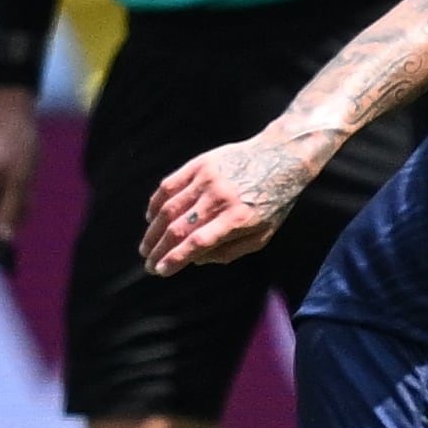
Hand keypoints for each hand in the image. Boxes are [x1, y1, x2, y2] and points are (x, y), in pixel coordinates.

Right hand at [0, 91, 42, 259]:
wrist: (9, 111)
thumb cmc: (18, 143)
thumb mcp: (23, 178)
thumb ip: (12, 209)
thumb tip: (5, 239)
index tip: (7, 260)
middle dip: (10, 219)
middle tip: (28, 200)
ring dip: (13, 205)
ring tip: (28, 186)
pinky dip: (10, 193)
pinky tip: (23, 179)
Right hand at [139, 136, 319, 274]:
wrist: (281, 156)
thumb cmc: (274, 201)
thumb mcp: (263, 234)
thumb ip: (230, 251)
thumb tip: (196, 260)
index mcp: (237, 218)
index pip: (198, 243)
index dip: (175, 259)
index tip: (160, 271)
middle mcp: (220, 198)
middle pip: (178, 228)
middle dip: (159, 250)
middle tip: (148, 263)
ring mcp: (207, 179)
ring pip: (169, 208)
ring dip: (152, 231)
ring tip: (146, 247)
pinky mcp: (200, 164)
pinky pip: (169, 186)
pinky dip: (155, 204)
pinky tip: (151, 218)